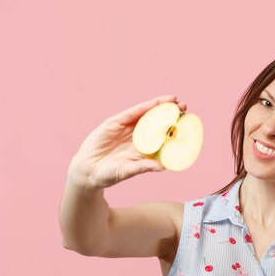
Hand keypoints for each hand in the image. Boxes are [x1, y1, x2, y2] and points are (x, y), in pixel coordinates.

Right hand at [69, 95, 186, 188]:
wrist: (87, 172)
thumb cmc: (110, 175)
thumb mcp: (128, 171)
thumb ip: (144, 167)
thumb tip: (163, 167)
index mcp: (144, 147)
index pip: (162, 134)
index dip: (174, 128)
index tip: (187, 122)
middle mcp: (137, 136)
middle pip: (157, 121)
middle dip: (170, 113)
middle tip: (184, 107)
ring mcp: (125, 128)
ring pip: (145, 114)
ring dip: (159, 106)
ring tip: (174, 100)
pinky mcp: (113, 123)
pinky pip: (130, 113)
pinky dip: (142, 108)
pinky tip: (154, 103)